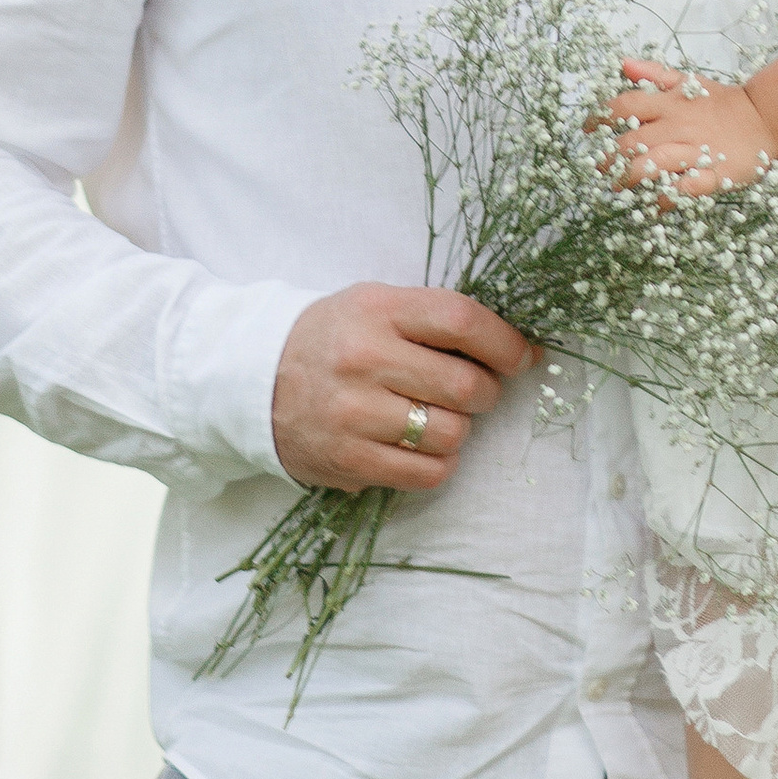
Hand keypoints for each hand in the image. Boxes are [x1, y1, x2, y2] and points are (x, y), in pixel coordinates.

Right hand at [270, 282, 537, 493]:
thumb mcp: (375, 305)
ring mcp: (353, 413)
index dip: (504, 342)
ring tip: (437, 417)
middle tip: (474, 391)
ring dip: (458, 429)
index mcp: (377, 310)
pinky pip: (426, 473)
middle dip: (485, 392)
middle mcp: (364, 359)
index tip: (522, 356)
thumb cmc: (333, 338)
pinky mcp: (347, 459)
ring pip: (450, 433)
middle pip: (464, 385)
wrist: (255, 380)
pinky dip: (438, 463)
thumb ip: (434, 319)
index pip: (460, 321)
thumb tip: (516, 349)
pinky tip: (420, 446)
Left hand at [594, 60, 777, 196]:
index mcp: (670, 104)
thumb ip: (655, 74)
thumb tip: (624, 65)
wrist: (765, 118)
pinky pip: (685, 189)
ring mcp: (695, 150)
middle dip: (609, 158)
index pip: (624, 106)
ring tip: (619, 188)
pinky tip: (654, 204)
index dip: (599, 118)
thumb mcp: (688, 81)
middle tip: (600, 169)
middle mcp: (678, 126)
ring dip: (630, 178)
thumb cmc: (722, 102)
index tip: (587, 130)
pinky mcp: (714, 174)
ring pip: (653, 164)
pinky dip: (666, 198)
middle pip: (631, 141)